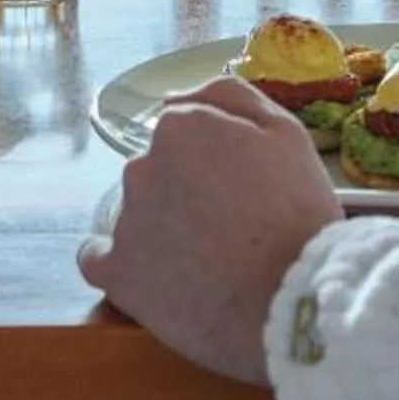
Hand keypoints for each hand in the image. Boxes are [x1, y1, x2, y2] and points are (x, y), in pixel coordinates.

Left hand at [77, 76, 343, 383]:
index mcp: (180, 127)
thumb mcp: (286, 133)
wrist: (294, 303)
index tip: (243, 191)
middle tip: (232, 228)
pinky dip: (124, 265)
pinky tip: (158, 277)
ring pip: (136, 214)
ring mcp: (124, 219)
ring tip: (208, 262)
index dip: (217, 163)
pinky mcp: (115, 273)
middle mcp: (140, 164)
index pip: (185, 136)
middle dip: (187, 193)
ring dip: (161, 229)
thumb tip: (179, 95)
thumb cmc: (299, 216)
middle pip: (159, 173)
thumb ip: (230, 97)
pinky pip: (99, 259)